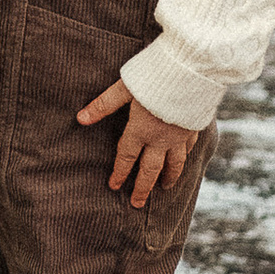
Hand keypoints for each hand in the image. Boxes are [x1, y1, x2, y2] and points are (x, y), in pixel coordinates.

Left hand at [77, 79, 197, 208]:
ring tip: (165, 188)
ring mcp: (180, 135)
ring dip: (168, 178)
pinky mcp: (195, 126)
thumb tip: (80, 118)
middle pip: (150, 169)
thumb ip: (103, 105)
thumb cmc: (155, 75)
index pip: (126, 157)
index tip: (114, 186)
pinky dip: (185, 158)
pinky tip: (184, 160)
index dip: (119, 173)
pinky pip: (189, 148)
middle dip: (143, 188)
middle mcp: (161, 138)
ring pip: (174, 164)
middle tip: (137, 203)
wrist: (193, 70)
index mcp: (140, 129)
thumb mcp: (124, 87)